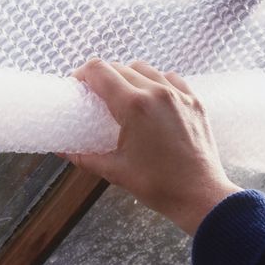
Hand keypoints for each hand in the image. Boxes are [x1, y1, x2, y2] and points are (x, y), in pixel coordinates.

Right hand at [64, 59, 240, 235]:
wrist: (201, 197)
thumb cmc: (158, 186)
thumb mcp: (115, 171)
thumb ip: (84, 157)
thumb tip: (62, 150)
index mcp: (134, 106)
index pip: (99, 71)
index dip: (82, 74)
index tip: (77, 85)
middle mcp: (156, 92)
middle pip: (118, 67)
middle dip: (101, 76)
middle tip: (95, 94)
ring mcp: (178, 94)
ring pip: (143, 68)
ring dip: (127, 76)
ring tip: (122, 95)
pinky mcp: (194, 101)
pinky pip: (169, 78)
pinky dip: (155, 81)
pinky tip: (151, 97)